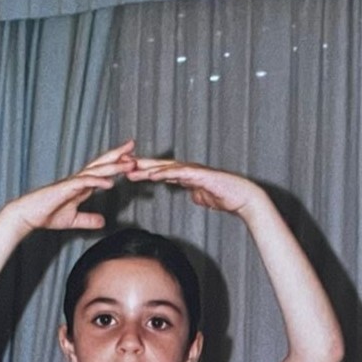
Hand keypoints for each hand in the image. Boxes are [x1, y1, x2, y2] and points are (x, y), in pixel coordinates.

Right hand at [11, 141, 136, 232]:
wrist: (29, 215)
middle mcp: (78, 180)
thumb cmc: (47, 215)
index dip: (116, 163)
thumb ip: (88, 220)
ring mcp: (72, 182)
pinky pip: (84, 183)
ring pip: (97, 171)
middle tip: (132, 145)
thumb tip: (102, 222)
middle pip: (101, 163)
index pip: (102, 170)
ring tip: (129, 163)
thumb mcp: (73, 220)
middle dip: (118, 154)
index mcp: (81, 185)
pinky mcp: (65, 188)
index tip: (130, 157)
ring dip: (113, 166)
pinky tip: (109, 183)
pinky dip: (97, 181)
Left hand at [126, 157, 262, 214]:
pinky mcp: (199, 175)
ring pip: (165, 167)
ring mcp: (193, 170)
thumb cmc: (224, 197)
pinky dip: (165, 173)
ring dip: (147, 167)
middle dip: (139, 165)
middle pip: (158, 166)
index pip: (160, 171)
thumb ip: (195, 193)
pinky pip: (179, 173)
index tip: (127, 172)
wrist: (241, 197)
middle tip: (120, 165)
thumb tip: (191, 194)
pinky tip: (153, 175)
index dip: (144, 171)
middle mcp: (187, 169)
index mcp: (185, 175)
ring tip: (130, 168)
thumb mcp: (203, 197)